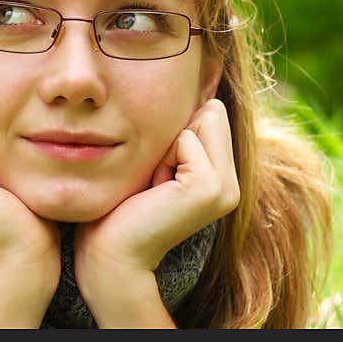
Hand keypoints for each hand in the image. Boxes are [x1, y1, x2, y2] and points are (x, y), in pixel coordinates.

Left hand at [73, 99, 239, 313]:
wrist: (110, 252)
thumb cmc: (121, 206)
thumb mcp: (156, 162)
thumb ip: (180, 134)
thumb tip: (202, 89)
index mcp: (222, 176)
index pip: (210, 113)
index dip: (172, 132)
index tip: (155, 172)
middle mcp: (232, 184)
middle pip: (210, 113)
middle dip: (170, 135)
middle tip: (153, 179)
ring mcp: (226, 188)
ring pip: (201, 121)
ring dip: (165, 146)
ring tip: (153, 184)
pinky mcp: (210, 188)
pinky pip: (187, 139)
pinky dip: (162, 157)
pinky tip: (153, 190)